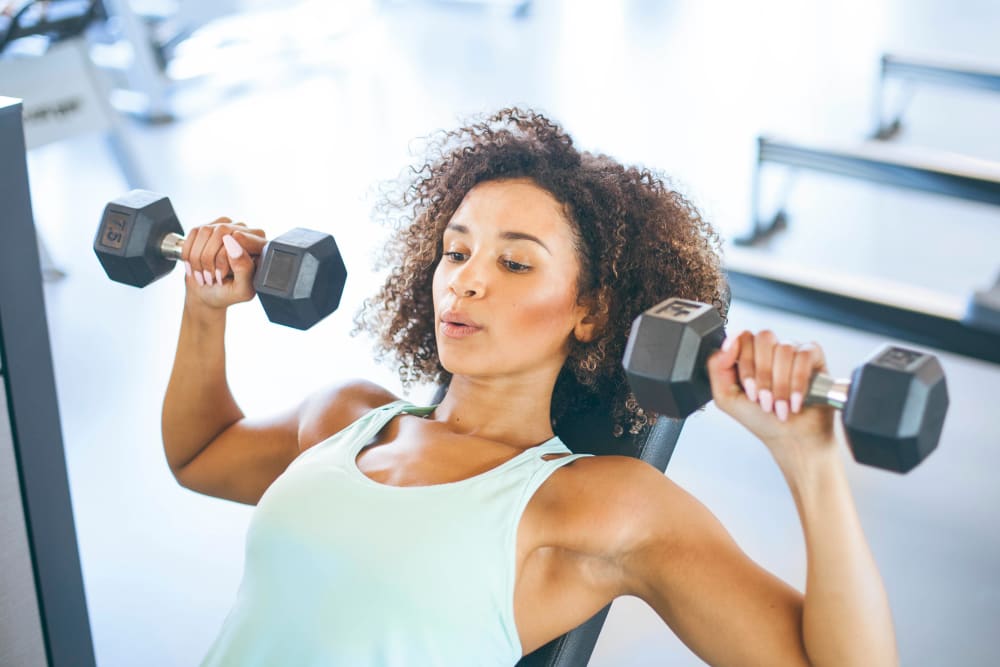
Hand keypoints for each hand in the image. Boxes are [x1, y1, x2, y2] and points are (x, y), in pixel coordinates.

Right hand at [180, 219, 266, 310]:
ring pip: (206, 231)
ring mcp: (227, 227)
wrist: (208, 293)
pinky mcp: (209, 228)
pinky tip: (196, 267)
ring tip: (205, 275)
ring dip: (200, 258)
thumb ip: (244, 268)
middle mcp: (246, 232)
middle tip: (213, 278)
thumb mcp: (241, 289)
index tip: (223, 274)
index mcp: (261, 247)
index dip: (230, 254)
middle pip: (223, 231)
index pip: (244, 237)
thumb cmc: (228, 292)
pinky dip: (190, 253)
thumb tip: (233, 241)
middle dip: (211, 259)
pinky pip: (194, 233)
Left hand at [706, 330, 837, 464]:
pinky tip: (796, 401)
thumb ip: (717, 367)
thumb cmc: (761, 420)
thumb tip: (728, 342)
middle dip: (763, 375)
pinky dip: (798, 382)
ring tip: (780, 406)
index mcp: (748, 354)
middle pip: (764, 338)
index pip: (742, 337)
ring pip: (784, 349)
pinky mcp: (814, 358)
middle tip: (764, 400)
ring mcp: (792, 351)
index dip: (746, 364)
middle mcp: (770, 349)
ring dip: (780, 384)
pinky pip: (805, 355)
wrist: (791, 440)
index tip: (749, 390)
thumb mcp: (726, 398)